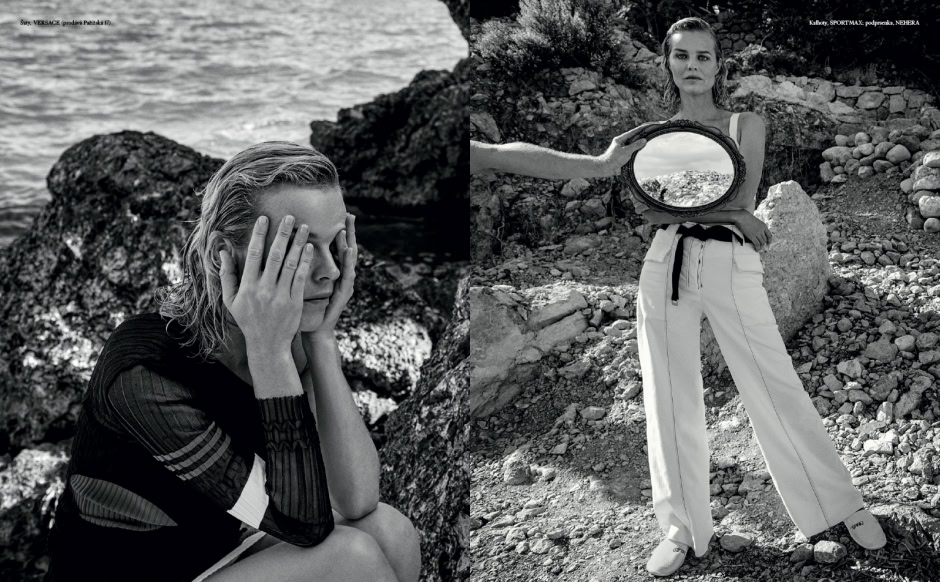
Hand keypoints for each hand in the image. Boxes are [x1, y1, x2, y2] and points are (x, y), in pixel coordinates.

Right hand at [219, 214, 311, 351]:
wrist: (268, 345)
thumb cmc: (248, 320)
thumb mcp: (230, 300)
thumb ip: (226, 275)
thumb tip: (222, 251)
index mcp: (247, 286)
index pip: (254, 255)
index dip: (259, 235)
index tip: (264, 219)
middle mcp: (264, 289)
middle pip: (274, 255)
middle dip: (282, 234)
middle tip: (289, 217)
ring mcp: (280, 296)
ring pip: (289, 264)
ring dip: (297, 244)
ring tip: (304, 228)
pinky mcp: (294, 302)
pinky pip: (300, 278)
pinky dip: (305, 262)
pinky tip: (309, 248)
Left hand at [302, 213, 357, 341]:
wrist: (314, 331)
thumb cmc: (304, 310)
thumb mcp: (299, 286)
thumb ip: (295, 268)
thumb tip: (283, 250)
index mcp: (330, 273)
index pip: (335, 248)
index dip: (337, 233)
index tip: (338, 214)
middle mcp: (340, 277)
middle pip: (347, 250)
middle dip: (349, 232)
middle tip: (350, 215)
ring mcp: (344, 285)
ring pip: (349, 261)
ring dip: (349, 244)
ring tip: (347, 228)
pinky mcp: (343, 294)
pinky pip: (347, 276)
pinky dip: (348, 262)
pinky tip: (348, 250)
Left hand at [597, 132, 646, 176]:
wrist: (606, 168)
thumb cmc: (614, 158)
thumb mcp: (626, 151)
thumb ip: (635, 145)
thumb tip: (644, 140)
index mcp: (620, 139)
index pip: (632, 132)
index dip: (640, 129)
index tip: (647, 126)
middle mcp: (621, 143)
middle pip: (633, 137)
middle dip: (641, 135)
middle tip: (649, 132)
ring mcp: (622, 149)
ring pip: (633, 144)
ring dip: (639, 142)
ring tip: (648, 139)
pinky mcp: (623, 155)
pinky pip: (632, 150)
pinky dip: (637, 149)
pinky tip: (642, 149)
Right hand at [734, 212, 771, 250]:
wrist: (743, 217)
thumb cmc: (747, 218)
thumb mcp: (756, 222)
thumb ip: (758, 227)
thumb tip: (757, 232)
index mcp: (764, 226)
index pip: (769, 235)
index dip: (769, 240)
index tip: (768, 243)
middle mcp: (762, 230)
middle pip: (765, 239)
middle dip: (764, 244)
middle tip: (763, 248)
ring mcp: (757, 233)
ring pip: (762, 242)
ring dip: (761, 247)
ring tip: (759, 249)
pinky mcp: (752, 236)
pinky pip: (757, 244)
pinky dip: (757, 248)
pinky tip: (756, 249)